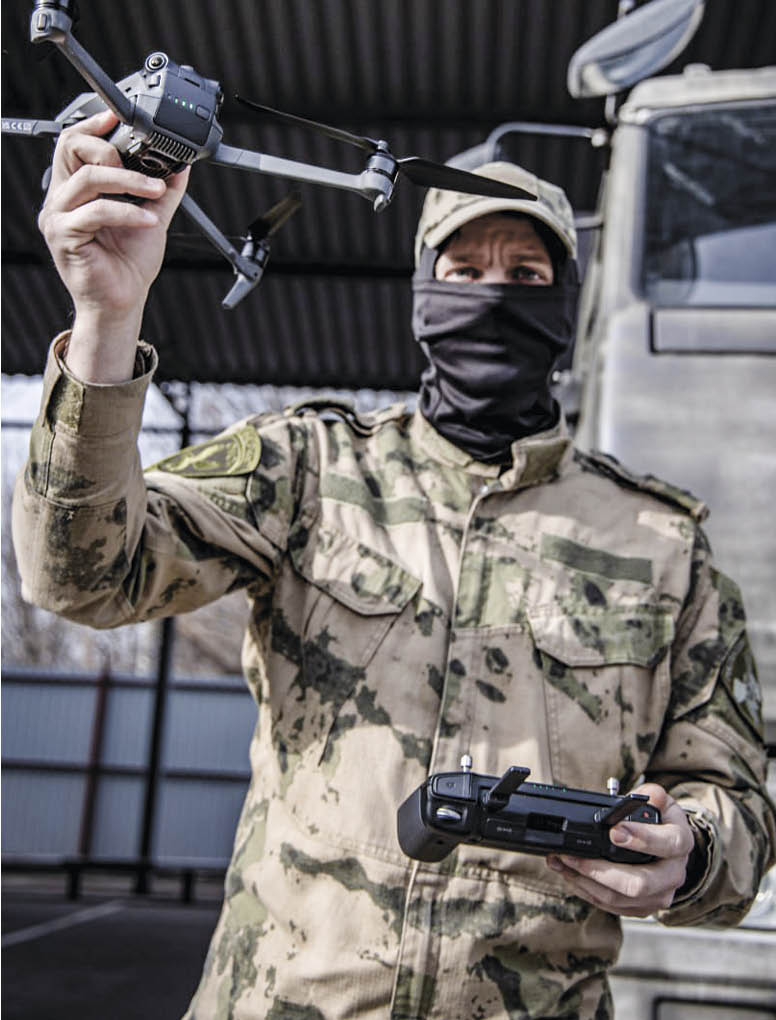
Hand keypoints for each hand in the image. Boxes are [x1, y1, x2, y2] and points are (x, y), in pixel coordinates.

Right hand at [38, 109, 188, 380]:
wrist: (123, 302)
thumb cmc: (129, 264)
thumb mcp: (151, 218)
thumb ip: (163, 192)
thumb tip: (181, 167)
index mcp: (76, 190)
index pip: (73, 143)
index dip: (93, 125)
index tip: (118, 118)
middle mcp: (61, 199)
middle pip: (70, 148)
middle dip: (108, 148)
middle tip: (140, 165)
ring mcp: (58, 217)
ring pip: (88, 179)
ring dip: (128, 181)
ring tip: (155, 192)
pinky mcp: (64, 237)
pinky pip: (95, 212)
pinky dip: (126, 213)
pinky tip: (147, 221)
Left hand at [546, 783, 694, 916]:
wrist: (670, 850)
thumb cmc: (661, 823)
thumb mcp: (662, 803)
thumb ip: (653, 795)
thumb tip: (651, 794)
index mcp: (680, 843)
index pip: (667, 844)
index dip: (641, 839)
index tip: (614, 832)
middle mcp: (673, 874)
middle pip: (639, 884)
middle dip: (600, 870)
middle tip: (573, 855)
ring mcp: (658, 895)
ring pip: (620, 898)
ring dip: (585, 882)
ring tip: (562, 862)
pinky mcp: (642, 908)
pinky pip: (611, 905)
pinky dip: (586, 891)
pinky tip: (570, 874)